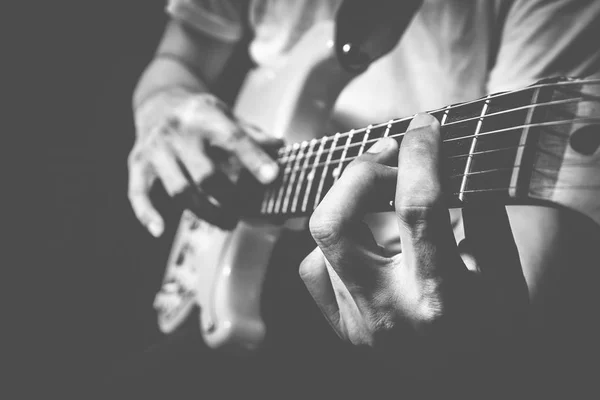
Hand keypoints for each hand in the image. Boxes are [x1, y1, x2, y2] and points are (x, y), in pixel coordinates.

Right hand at [128, 91, 280, 236]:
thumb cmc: (200, 115)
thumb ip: (252, 135)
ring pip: (179, 190)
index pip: (234, 138)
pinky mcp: (138, 163)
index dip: (254, 158)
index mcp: (206, 116)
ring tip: (227, 222)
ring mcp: (156, 149)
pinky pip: (138, 192)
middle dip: (229, 199)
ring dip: (205, 213)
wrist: (158, 100)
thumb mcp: (227, 115)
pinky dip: (146, 213)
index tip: (273, 176)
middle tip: (245, 212)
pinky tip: (159, 230)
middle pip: (206, 174)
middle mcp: (179, 132)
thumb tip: (281, 148)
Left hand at [299, 113, 528, 367]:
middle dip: (358, 171)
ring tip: (379, 189)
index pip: (418, 206)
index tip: (425, 126)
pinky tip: (363, 240)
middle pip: (335, 222)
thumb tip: (452, 161)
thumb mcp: (504, 275)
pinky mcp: (341, 327)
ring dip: (347, 202)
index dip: (421, 154)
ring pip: (318, 242)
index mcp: (438, 296)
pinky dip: (335, 244)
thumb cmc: (494, 333)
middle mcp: (385, 310)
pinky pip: (315, 270)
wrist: (469, 386)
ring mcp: (355, 322)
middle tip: (389, 151)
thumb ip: (480, 214)